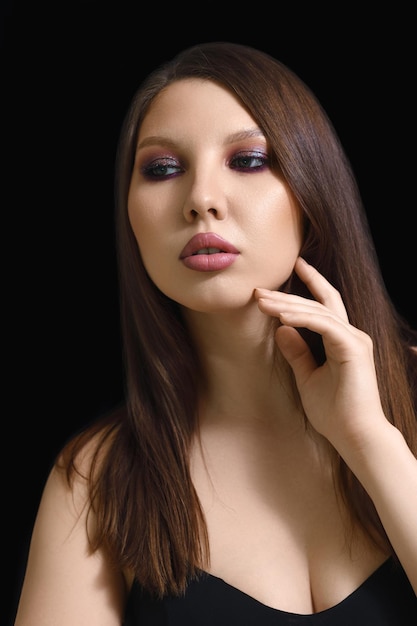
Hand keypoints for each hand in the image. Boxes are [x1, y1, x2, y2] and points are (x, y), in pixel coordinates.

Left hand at [255, 257, 386, 453]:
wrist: (354, 436)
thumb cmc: (334, 412)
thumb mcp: (307, 377)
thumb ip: (296, 352)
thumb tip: (280, 329)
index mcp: (342, 340)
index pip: (323, 305)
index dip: (308, 285)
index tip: (285, 274)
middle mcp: (351, 335)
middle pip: (317, 304)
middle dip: (286, 295)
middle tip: (258, 289)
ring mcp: (354, 340)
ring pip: (317, 311)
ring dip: (287, 306)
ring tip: (261, 302)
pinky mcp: (353, 348)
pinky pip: (323, 325)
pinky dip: (301, 319)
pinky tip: (281, 317)